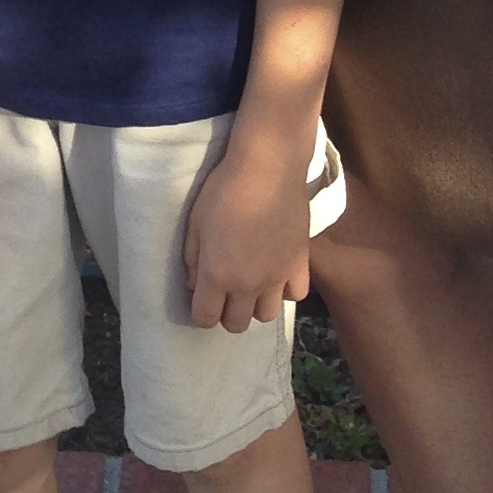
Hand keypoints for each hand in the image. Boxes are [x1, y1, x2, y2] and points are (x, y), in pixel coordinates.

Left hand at [184, 134, 310, 329]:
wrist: (268, 167)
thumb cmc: (224, 189)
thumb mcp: (195, 222)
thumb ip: (192, 258)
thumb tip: (194, 283)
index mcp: (217, 275)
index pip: (205, 319)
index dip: (201, 311)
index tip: (202, 296)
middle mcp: (247, 284)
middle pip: (237, 324)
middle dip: (226, 312)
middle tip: (225, 290)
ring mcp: (277, 277)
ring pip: (267, 316)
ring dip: (256, 305)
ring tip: (252, 283)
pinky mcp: (300, 264)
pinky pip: (295, 296)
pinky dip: (285, 290)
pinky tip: (277, 272)